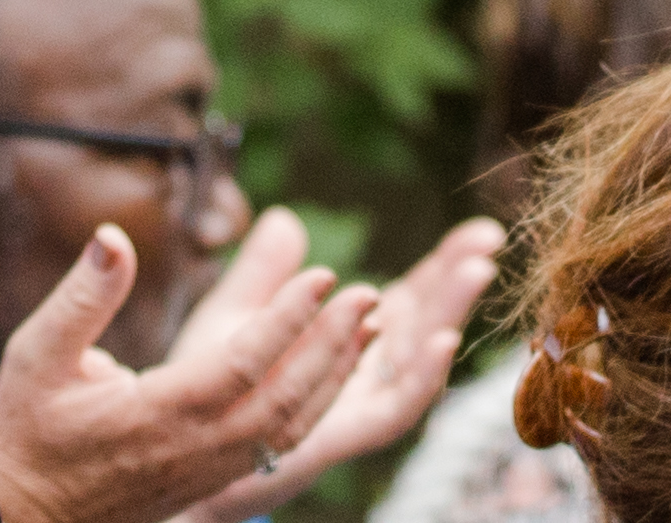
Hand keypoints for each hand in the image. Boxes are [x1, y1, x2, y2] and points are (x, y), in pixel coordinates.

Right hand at [0, 213, 378, 522]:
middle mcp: (196, 448)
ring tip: (370, 325)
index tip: (323, 275)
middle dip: (332, 343)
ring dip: (335, 375)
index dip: (287, 320)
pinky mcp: (216, 480)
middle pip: (283, 396)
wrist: (27, 517)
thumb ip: (82, 297)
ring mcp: (210, 470)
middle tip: (369, 293)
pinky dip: (317, 404)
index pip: (242, 365)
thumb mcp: (37, 355)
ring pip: (291, 425)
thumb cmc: (30, 431)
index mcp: (157, 414)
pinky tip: (336, 372)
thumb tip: (113, 237)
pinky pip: (280, 443)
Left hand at [166, 218, 498, 522]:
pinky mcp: (344, 435)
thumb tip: (284, 219)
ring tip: (476, 272)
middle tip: (488, 242)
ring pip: (417, 361)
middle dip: (458, 284)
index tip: (480, 233)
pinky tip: (444, 340)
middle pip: (424, 325)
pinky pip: (393, 411)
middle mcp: (364, 374)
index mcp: (348, 341)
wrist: (183, 451)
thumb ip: (264, 273)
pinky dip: (423, 378)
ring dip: (449, 316)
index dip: (445, 268)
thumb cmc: (209, 387)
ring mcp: (358, 405)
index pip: (411, 299)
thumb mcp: (237, 318)